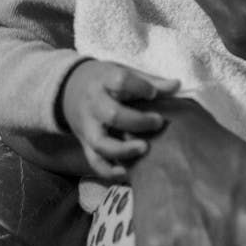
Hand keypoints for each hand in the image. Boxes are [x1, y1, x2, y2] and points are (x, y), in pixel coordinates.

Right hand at [60, 59, 179, 178]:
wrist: (68, 89)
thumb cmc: (104, 81)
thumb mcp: (122, 72)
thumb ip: (149, 81)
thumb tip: (177, 85)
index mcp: (104, 81)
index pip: (119, 81)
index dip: (138, 87)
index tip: (152, 93)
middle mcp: (94, 105)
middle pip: (112, 115)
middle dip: (137, 121)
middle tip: (159, 122)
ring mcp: (88, 127)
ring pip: (101, 143)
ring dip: (123, 150)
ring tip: (145, 148)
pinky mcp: (85, 144)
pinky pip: (94, 162)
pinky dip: (109, 171)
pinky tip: (128, 173)